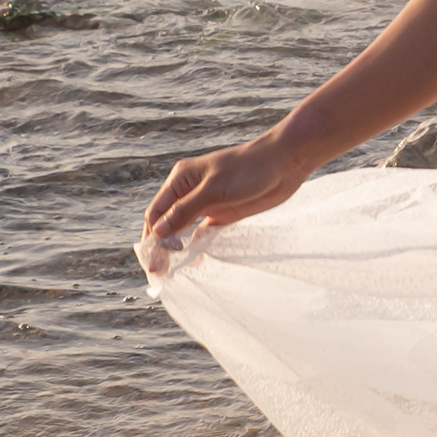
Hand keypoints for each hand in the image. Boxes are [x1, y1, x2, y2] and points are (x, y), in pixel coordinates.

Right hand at [141, 133, 310, 261]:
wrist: (284, 163)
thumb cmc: (248, 169)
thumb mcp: (214, 189)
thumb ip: (186, 210)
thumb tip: (158, 232)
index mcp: (181, 180)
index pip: (157, 212)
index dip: (152, 236)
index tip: (153, 260)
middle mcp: (190, 192)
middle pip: (167, 223)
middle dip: (160, 246)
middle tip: (158, 272)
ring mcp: (206, 204)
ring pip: (183, 230)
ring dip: (176, 248)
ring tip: (170, 271)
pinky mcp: (223, 214)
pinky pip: (202, 233)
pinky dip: (195, 246)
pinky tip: (192, 261)